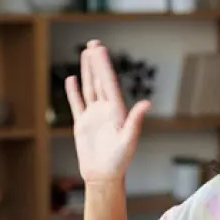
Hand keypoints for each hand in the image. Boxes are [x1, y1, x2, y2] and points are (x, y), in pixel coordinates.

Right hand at [65, 40, 150, 184]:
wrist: (104, 176)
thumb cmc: (119, 161)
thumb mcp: (129, 140)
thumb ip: (135, 121)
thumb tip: (146, 103)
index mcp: (117, 111)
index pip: (109, 83)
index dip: (104, 66)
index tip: (100, 49)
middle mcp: (106, 110)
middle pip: (100, 81)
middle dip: (97, 62)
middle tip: (94, 43)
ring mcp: (93, 115)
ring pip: (89, 88)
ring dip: (88, 71)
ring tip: (86, 53)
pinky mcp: (82, 124)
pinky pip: (77, 104)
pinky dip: (73, 91)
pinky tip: (72, 78)